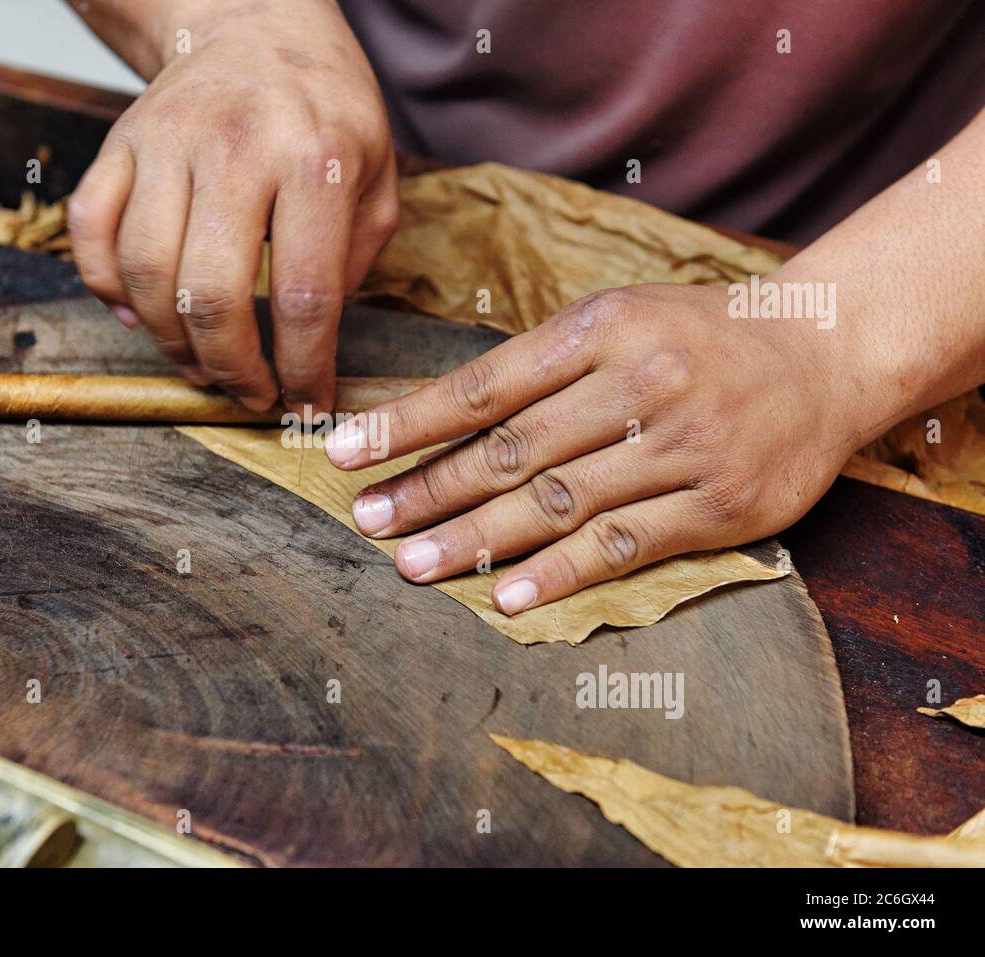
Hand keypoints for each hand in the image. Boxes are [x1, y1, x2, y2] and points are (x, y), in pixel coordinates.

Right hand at [68, 0, 398, 411]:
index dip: (303, 368)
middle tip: (248, 393)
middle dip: (230, 369)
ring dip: (170, 343)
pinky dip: (107, 289)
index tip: (305, 403)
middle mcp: (235, 148)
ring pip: (144, 273)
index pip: (303, 296)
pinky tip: (141, 314)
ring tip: (202, 365)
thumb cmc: (324, 109)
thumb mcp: (375, 176)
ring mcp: (166, 142)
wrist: (256, 23)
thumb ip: (354, 259)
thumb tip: (310, 344)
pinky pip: (90, 233)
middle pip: (209, 296)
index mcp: (315, 159)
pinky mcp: (120, 142)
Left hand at [324, 284, 858, 613]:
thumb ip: (543, 363)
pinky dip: (560, 573)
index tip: (341, 452)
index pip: (483, 386)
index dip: (407, 423)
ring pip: (558, 503)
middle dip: (427, 490)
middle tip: (366, 522)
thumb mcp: (620, 316)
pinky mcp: (719, 506)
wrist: (826, 352)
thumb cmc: (698, 335)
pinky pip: (624, 546)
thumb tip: (441, 418)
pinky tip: (504, 596)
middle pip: (510, 451)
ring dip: (475, 540)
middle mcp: (640, 384)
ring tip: (412, 563)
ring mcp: (683, 448)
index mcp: (602, 328)